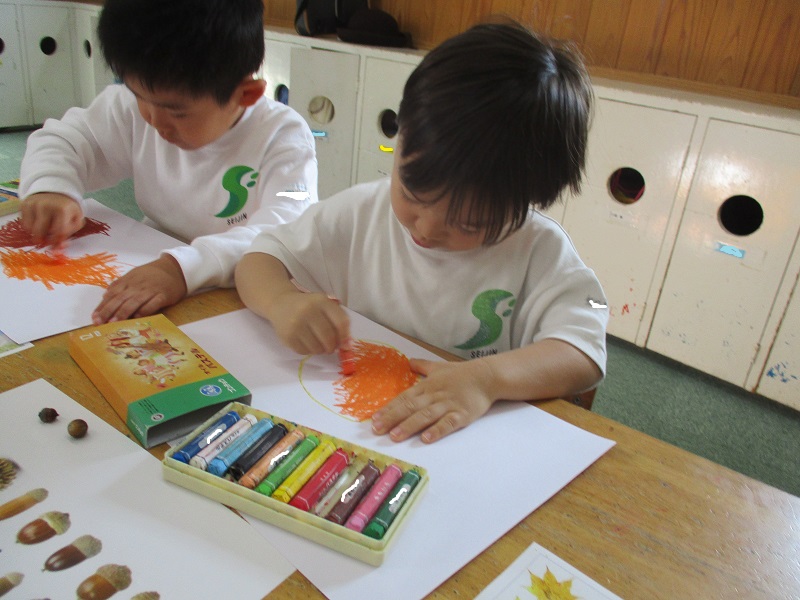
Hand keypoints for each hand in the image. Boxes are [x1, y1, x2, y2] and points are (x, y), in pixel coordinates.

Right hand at [21, 192, 84, 246]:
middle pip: (41, 232)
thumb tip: (59, 247)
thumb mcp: (76, 219)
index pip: (58, 232)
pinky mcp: (24, 204)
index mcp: (62, 209)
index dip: (57, 242)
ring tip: (45, 229)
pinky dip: (31, 228)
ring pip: (31, 230)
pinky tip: (38, 223)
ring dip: (37, 234)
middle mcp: (46, 206)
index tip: (57, 246)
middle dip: (45, 240)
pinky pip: (24, 224)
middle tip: (48, 241)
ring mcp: (33, 204)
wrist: (55, 191)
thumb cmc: (67, 209)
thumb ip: (69, 233)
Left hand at [92, 255, 187, 322]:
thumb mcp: (133, 276)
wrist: (174, 269)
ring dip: (123, 312)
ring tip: (114, 322)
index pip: (112, 294)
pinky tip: (138, 317)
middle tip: (99, 322)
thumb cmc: (152, 275)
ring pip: (134, 301)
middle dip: (108, 311)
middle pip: (120, 298)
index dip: (102, 306)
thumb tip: (104, 296)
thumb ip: (119, 285)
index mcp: (128, 281)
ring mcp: (150, 290)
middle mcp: (137, 285)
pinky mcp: (163, 295)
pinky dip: (145, 310)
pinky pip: (153, 303)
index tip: (94, 317)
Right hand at [267, 290, 349, 354]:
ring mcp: (296, 324)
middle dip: (332, 347)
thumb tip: (347, 346)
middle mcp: (308, 311)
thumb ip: (338, 321)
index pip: (340, 322)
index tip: (344, 343)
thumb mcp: (324, 305)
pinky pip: (304, 351)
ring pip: (317, 347)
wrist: (281, 303)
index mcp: (321, 301)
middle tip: (331, 347)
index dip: (345, 336)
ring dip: (321, 350)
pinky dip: (309, 351)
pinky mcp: (287, 336)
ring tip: (319, 345)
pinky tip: (308, 343)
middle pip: (329, 337)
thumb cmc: (308, 306)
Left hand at [371, 358, 496, 443]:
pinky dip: (437, 431)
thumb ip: (422, 366)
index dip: (389, 409)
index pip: (404, 398)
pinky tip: (426, 439)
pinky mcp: (462, 415)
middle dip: (392, 418)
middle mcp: (434, 395)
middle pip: (410, 407)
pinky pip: (448, 423)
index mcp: (427, 386)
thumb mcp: (439, 367)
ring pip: (425, 416)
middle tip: (377, 429)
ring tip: (395, 436)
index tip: (374, 419)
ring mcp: (448, 405)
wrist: (486, 376)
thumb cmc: (461, 373)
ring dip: (409, 426)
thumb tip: (409, 361)